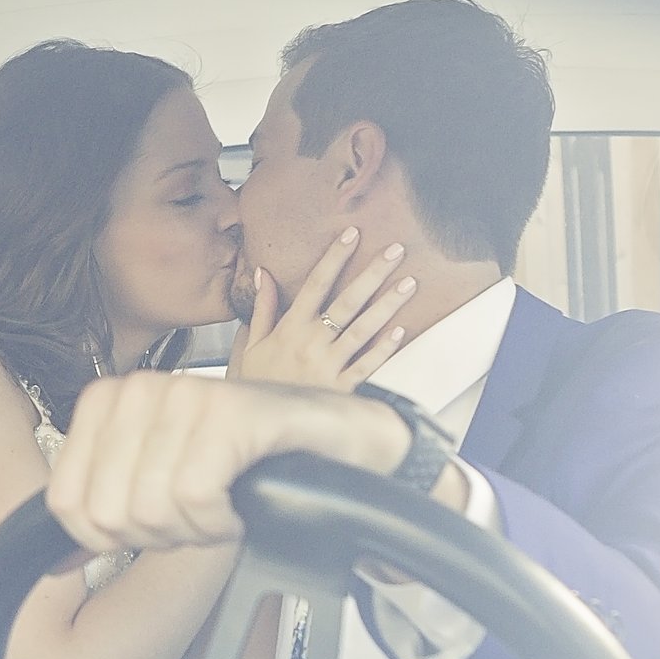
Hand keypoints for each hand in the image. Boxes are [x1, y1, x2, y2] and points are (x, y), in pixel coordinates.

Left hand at [46, 371, 411, 553]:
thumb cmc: (238, 465)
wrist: (327, 440)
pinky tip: (240, 504)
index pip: (66, 505)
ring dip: (195, 530)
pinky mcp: (227, 413)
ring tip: (222, 505)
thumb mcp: (154, 485)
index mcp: (104, 403)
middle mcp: (136, 390)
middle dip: (157, 536)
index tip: (158, 521)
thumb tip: (51, 564)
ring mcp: (181, 396)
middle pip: (107, 514)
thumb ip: (99, 514)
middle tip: (197, 515)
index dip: (113, 538)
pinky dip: (222, 521)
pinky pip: (195, 497)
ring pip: (150, 510)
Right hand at [230, 227, 412, 389]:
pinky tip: (400, 331)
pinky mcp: (341, 387)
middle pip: (347, 300)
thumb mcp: (251, 343)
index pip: (315, 283)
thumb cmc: (258, 384)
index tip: (351, 234)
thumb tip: (262, 274)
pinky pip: (366, 365)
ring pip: (362, 329)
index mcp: (291, 328)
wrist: (259, 423)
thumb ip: (262, 308)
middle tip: (395, 250)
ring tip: (408, 283)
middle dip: (373, 273)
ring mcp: (328, 365)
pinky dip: (383, 348)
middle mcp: (311, 342)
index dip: (335, 257)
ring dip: (387, 305)